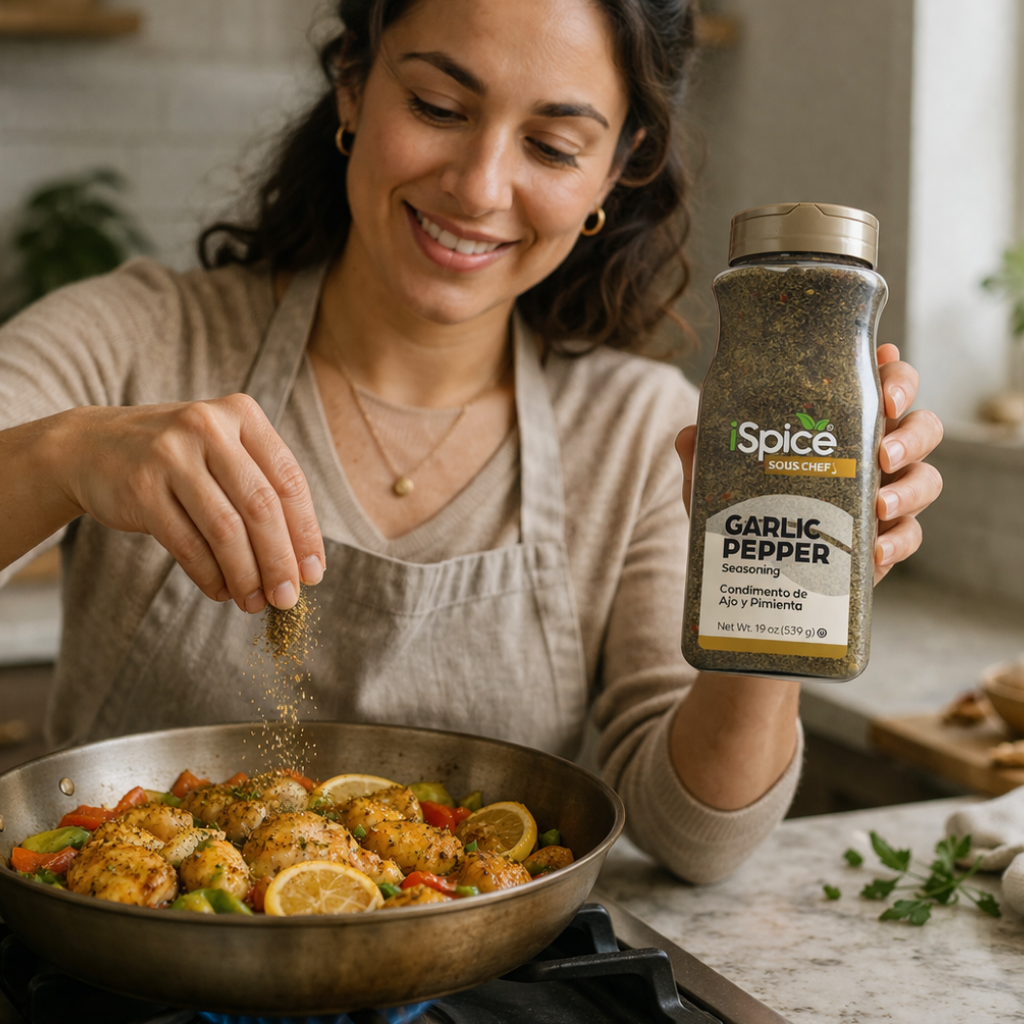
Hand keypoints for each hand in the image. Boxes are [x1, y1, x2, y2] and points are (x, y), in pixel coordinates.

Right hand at [57, 395, 324, 610]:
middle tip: (288, 599)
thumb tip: (300, 563)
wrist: (91, 446)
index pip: (288, 480)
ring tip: (255, 603)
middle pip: (261, 506)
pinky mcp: (140, 487)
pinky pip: (186, 544)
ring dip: (245, 575)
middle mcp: (208, 427)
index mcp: (242, 414)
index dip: (306, 532)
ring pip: (225, 529)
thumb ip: (262, 491)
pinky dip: (209, 575)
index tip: (314, 572)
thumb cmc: (178, 459)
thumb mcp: (223, 452)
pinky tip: (221, 591)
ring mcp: (170, 455)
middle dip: (279, 560)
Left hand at [674, 344, 943, 583]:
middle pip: (924, 427)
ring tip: (878, 506)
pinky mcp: (884, 541)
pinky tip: (875, 551)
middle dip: (912, 435)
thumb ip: (705, 451)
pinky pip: (909, 537)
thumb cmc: (742, 502)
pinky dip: (898, 543)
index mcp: (845, 420)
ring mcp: (886, 495)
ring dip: (910, 490)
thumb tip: (688, 435)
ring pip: (927, 480)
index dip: (897, 378)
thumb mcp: (717, 474)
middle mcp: (875, 451)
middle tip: (882, 453)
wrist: (745, 565)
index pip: (887, 383)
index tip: (885, 386)